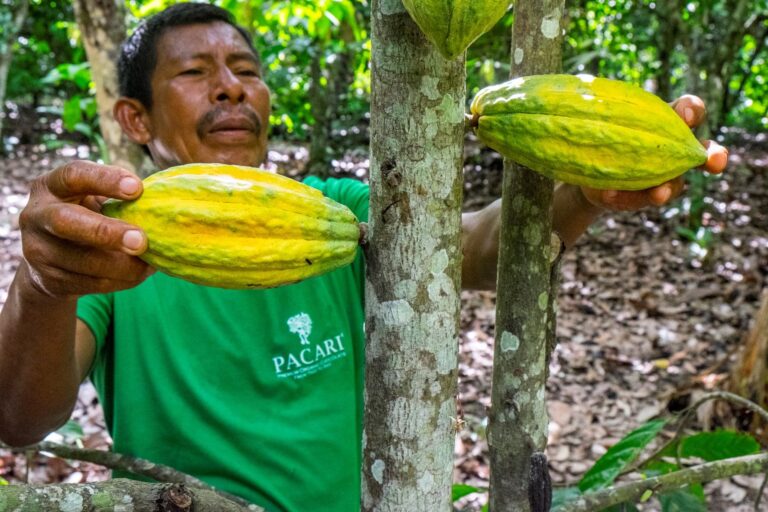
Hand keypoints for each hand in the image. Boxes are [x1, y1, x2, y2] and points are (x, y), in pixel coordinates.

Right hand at [18, 160, 153, 297]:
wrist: (49, 259)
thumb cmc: (86, 217)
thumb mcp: (92, 200)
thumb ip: (117, 198)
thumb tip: (163, 203)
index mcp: (50, 186)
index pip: (73, 175)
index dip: (105, 179)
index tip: (139, 188)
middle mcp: (36, 215)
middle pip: (67, 221)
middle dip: (107, 231)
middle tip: (141, 240)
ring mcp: (37, 250)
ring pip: (83, 260)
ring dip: (122, 265)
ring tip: (150, 263)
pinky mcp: (48, 279)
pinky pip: (90, 283)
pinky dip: (120, 281)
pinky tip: (138, 274)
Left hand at [581, 94, 728, 210]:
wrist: (587, 166)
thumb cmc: (605, 130)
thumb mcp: (607, 116)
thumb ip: (609, 114)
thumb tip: (594, 109)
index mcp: (669, 122)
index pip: (690, 110)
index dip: (692, 110)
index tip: (686, 115)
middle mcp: (674, 151)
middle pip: (704, 152)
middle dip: (714, 155)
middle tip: (714, 161)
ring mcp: (662, 178)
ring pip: (675, 185)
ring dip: (667, 189)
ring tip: (659, 193)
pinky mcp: (641, 198)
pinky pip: (637, 200)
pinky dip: (625, 198)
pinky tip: (611, 194)